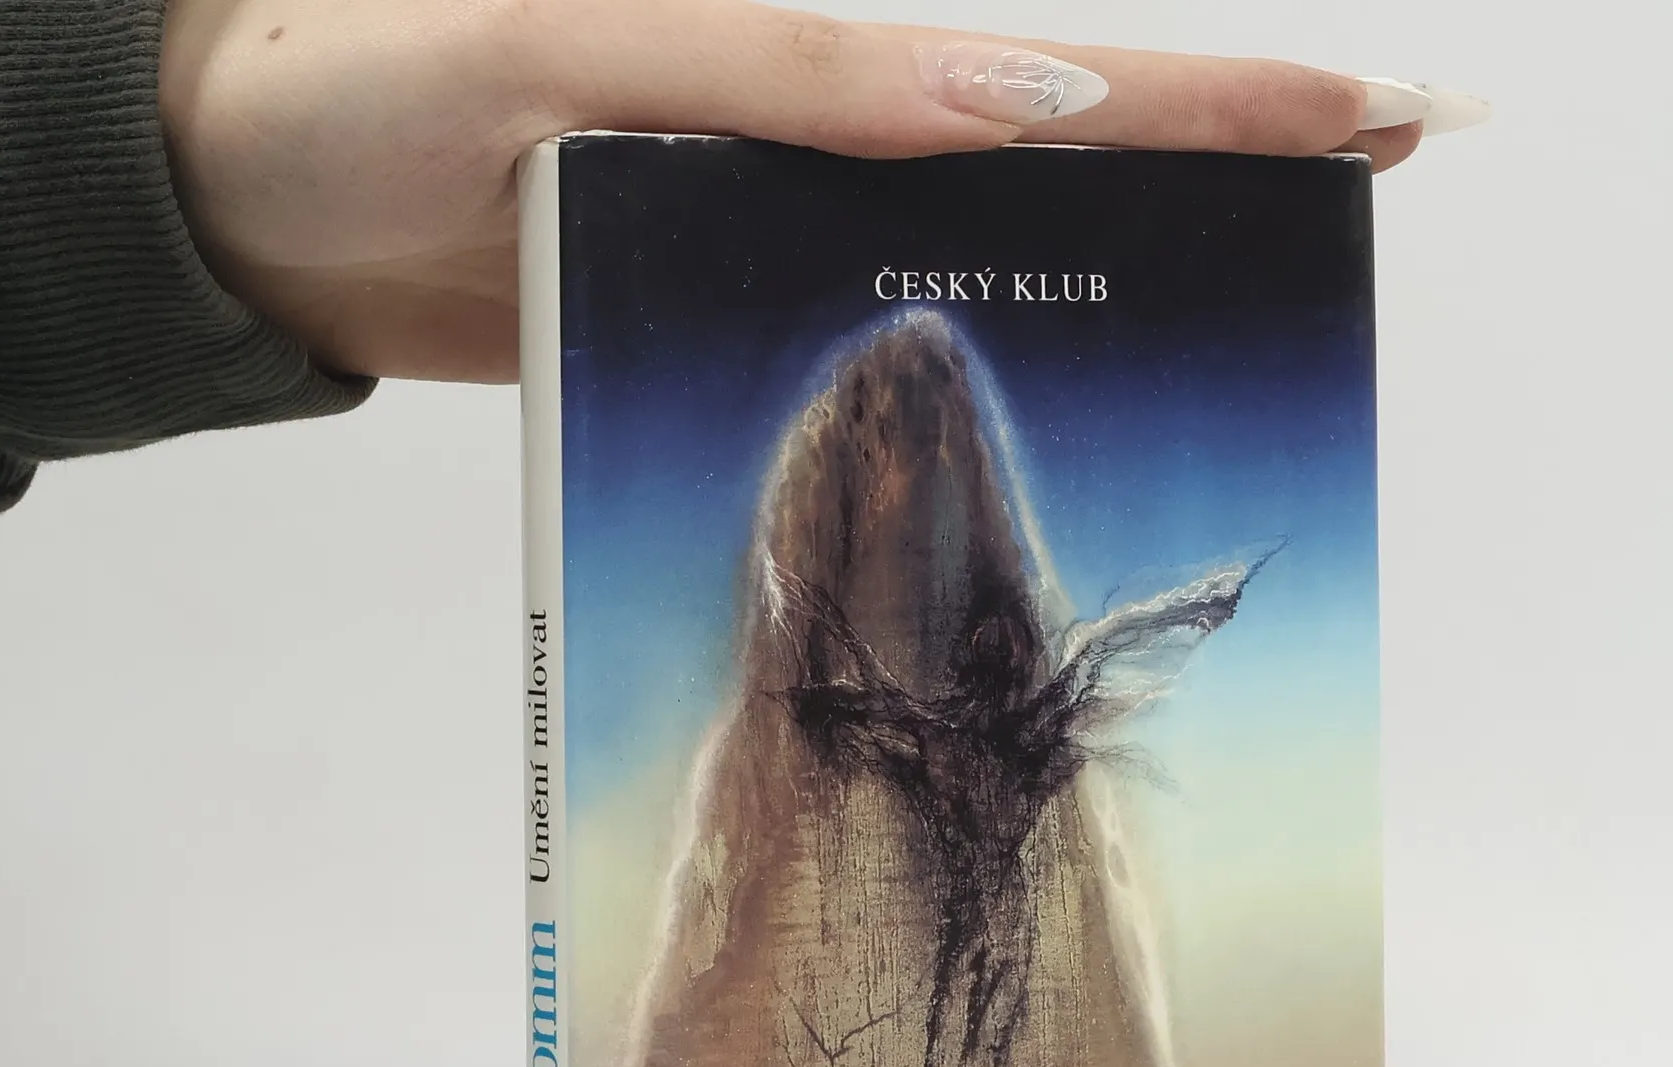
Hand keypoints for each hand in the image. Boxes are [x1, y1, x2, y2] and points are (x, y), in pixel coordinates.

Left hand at [161, 0, 1432, 383]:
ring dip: (1136, 280)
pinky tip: (1050, 416)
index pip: (1066, 74)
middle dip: (1236, 162)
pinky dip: (980, 385)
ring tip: (1279, 305)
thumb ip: (786, 65)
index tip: (1390, 107)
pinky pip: (888, 355)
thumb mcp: (575, 43)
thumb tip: (1011, 96)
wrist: (279, 209)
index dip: (1231, 94)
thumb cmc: (387, 94)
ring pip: (997, 263)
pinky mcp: (740, 325)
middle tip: (1394, 174)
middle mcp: (833, 145)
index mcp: (822, 63)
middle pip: (1071, 158)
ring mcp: (795, 242)